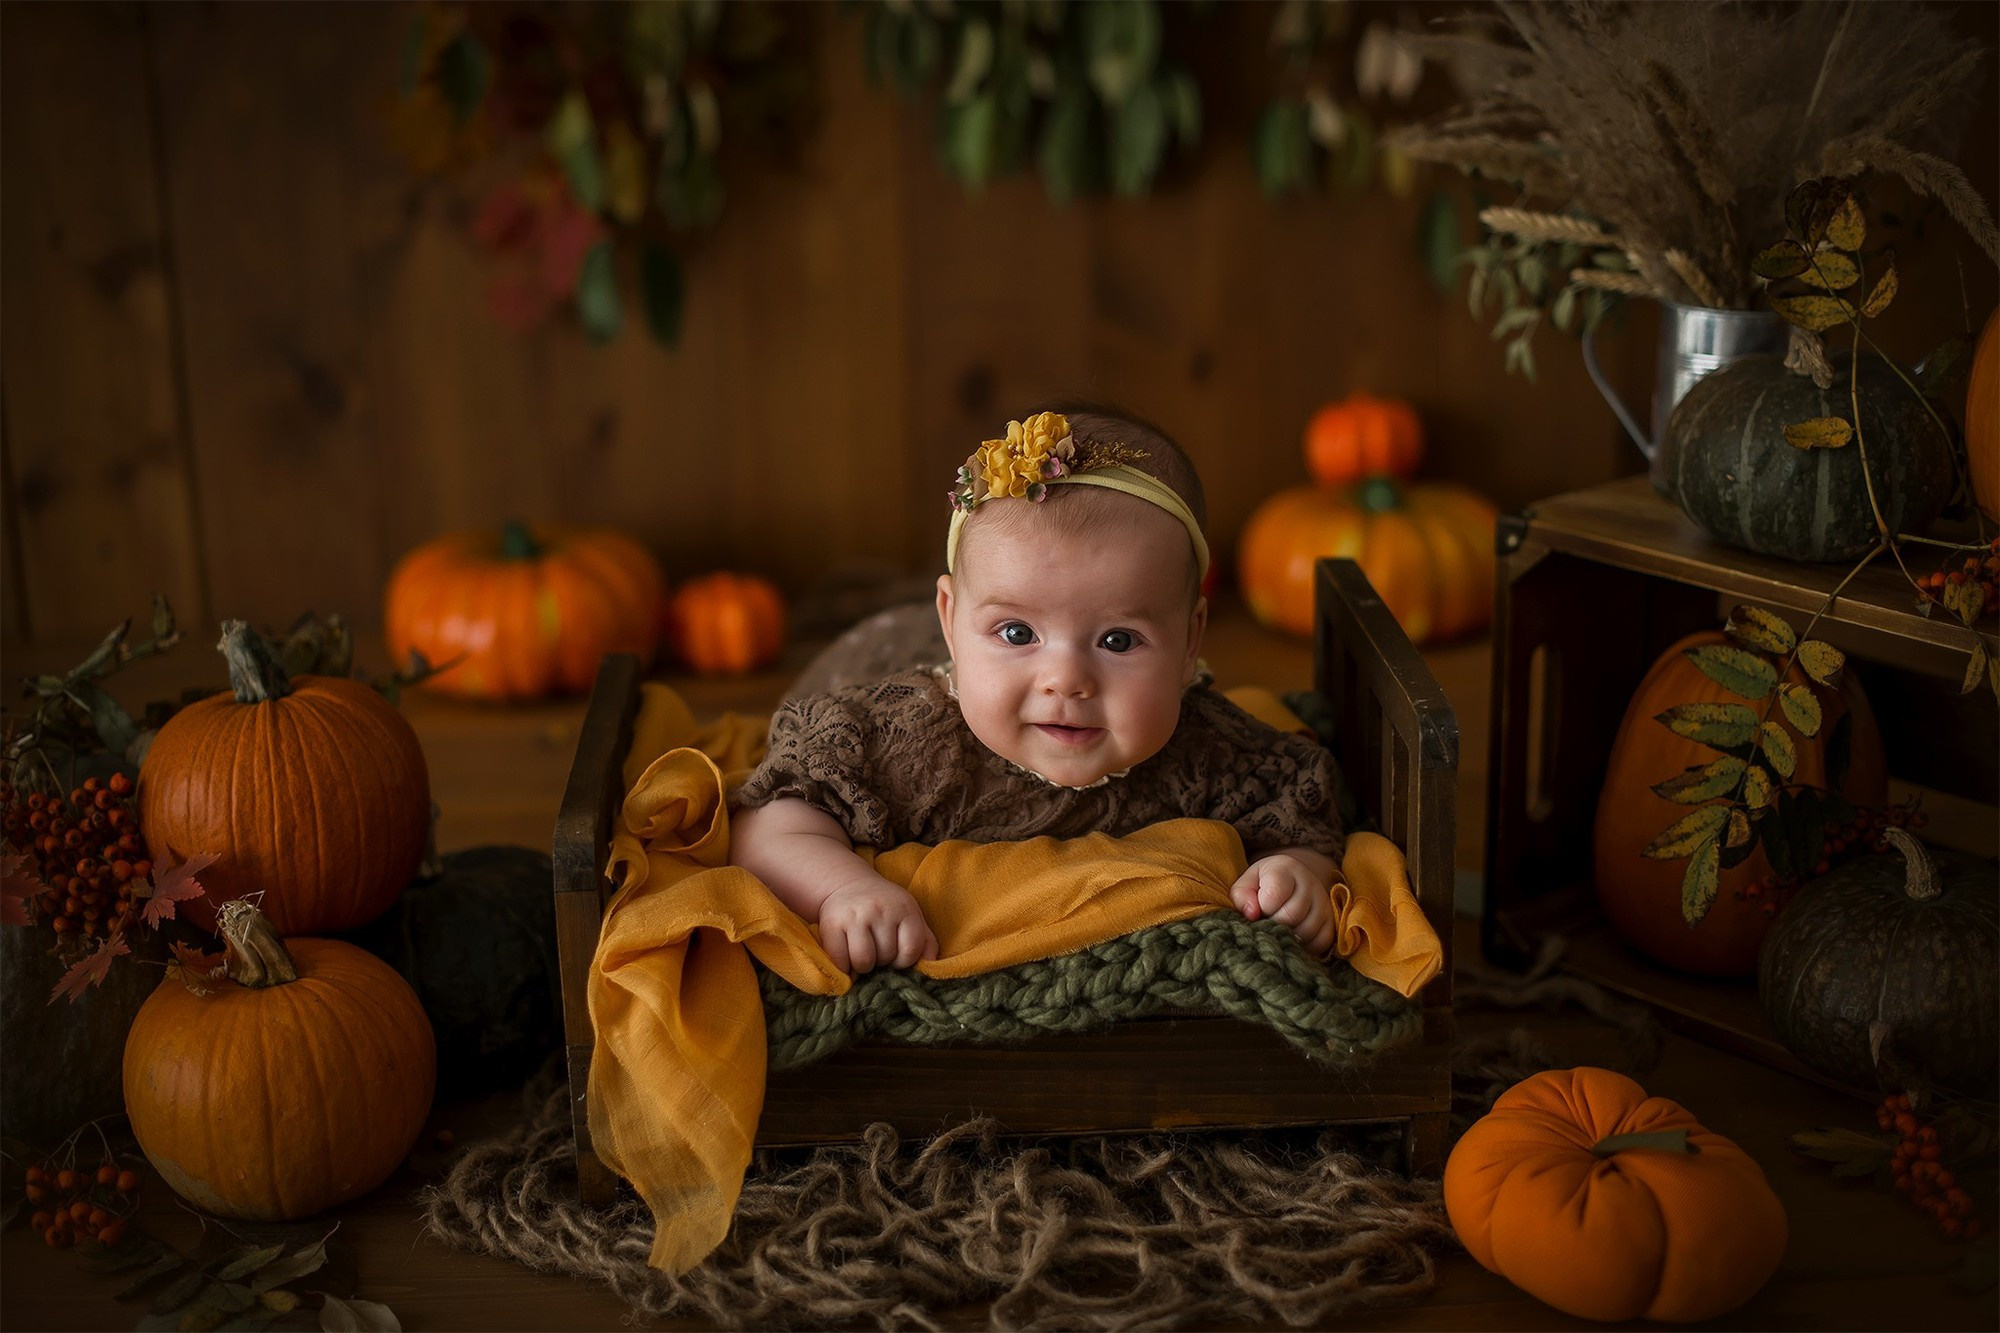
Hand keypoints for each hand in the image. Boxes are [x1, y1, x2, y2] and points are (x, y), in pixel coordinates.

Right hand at [817, 879, 938, 974]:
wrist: (849, 884)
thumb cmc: (886, 908)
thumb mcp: (910, 916)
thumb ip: (925, 941)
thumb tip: (930, 965)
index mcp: (904, 908)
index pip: (911, 950)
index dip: (904, 961)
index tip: (896, 957)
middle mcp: (879, 909)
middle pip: (886, 957)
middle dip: (882, 961)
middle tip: (876, 951)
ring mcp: (854, 915)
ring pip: (863, 961)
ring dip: (863, 966)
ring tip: (863, 955)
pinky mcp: (831, 923)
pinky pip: (839, 961)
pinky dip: (843, 966)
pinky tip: (847, 956)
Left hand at [1230, 853, 1334, 956]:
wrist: (1294, 879)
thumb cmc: (1264, 884)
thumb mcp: (1248, 882)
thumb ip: (1242, 895)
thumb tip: (1251, 914)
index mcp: (1286, 869)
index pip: (1273, 896)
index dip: (1262, 908)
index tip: (1259, 908)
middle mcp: (1309, 883)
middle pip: (1291, 916)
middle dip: (1274, 924)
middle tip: (1268, 922)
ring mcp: (1323, 902)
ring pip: (1306, 931)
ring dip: (1289, 937)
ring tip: (1279, 929)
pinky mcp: (1332, 920)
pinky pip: (1321, 942)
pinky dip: (1306, 946)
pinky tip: (1294, 938)